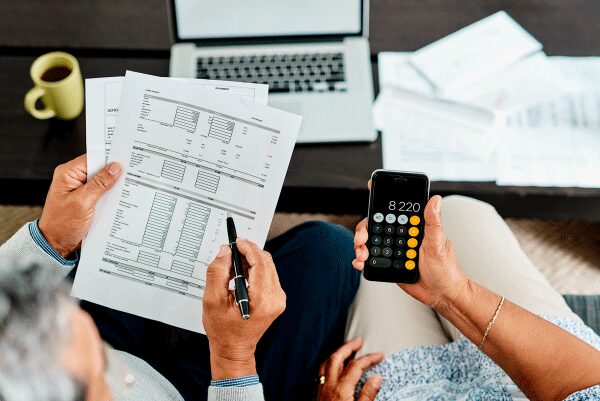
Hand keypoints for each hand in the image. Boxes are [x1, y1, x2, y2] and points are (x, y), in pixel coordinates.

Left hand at [38, 155, 121, 257]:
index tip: (126, 161)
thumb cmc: (62, 225)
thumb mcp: (83, 202)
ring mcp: (80, 189)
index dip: (109, 158)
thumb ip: (99, 184)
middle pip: (98, 169)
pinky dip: (110, 195)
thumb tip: (115, 168)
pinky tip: (119, 199)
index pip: (92, 158)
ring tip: (126, 188)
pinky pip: (101, 192)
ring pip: (102, 181)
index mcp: (67, 173)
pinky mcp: (86, 199)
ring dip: (113, 186)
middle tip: (131, 175)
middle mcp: (73, 178)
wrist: (56, 244)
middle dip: (113, 173)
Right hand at [203, 239, 285, 379]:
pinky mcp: (276, 299)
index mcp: (262, 299)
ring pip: (268, 266)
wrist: (234, 349)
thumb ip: (218, 272)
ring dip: (251, 260)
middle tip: (231, 252)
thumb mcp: (212, 300)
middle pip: (266, 262)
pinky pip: (268, 275)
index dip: (248, 248)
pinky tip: (241, 275)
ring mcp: (278, 299)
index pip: (260, 262)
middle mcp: (275, 298)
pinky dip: (255, 270)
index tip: (236, 241)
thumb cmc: (223, 330)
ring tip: (233, 265)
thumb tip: (225, 252)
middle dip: (248, 253)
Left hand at [317, 337, 382, 400]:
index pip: (356, 366)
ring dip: (337, 353)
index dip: (369, 358)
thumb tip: (377, 378)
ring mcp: (321, 389)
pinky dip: (327, 364)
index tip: (379, 355)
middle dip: (348, 346)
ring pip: (326, 363)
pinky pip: (320, 372)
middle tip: (358, 341)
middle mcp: (329, 385)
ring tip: (345, 349)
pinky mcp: (316, 394)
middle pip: (336, 358)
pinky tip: (332, 366)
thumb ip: (367, 394)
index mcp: (341, 388)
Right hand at [352, 190, 468, 308]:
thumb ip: (434, 223)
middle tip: (363, 238)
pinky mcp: (387, 264)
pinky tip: (360, 262)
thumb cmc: (445, 268)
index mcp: (413, 226)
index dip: (382, 198)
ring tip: (362, 255)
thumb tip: (435, 200)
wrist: (440, 294)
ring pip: (370, 241)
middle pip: (376, 225)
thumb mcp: (438, 244)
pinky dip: (361, 259)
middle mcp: (401, 235)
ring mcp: (392, 249)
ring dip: (361, 245)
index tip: (372, 188)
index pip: (395, 209)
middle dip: (364, 229)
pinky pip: (370, 258)